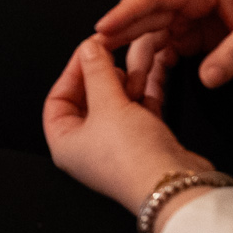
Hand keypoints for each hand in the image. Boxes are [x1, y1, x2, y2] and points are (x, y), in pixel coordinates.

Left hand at [44, 34, 210, 219]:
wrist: (174, 185)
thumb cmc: (133, 159)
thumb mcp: (108, 105)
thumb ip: (96, 71)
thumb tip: (87, 48)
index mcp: (65, 143)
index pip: (57, 99)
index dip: (71, 72)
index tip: (87, 50)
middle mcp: (88, 147)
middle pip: (88, 99)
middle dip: (101, 74)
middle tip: (111, 53)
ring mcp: (117, 145)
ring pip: (116, 102)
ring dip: (126, 81)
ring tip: (135, 62)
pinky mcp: (144, 142)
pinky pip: (139, 110)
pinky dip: (144, 92)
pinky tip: (151, 74)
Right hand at [92, 0, 232, 88]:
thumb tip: (206, 77)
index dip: (126, 11)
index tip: (103, 29)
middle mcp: (188, 0)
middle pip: (145, 17)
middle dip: (121, 36)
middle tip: (96, 59)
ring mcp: (190, 18)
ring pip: (152, 37)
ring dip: (139, 60)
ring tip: (128, 85)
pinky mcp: (195, 37)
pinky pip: (167, 51)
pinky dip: (157, 69)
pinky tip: (148, 86)